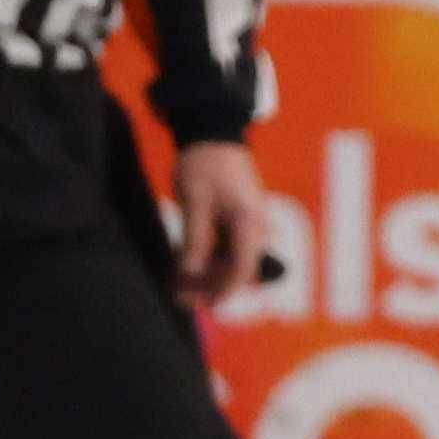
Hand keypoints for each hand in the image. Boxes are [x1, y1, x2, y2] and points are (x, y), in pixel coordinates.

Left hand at [171, 140, 270, 308]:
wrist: (213, 132)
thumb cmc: (204, 165)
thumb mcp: (195, 203)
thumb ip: (195, 241)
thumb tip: (190, 275)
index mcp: (250, 223)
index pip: (242, 269)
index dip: (223, 291)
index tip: (202, 305)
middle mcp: (257, 226)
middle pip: (240, 269)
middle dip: (213, 285)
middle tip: (182, 296)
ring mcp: (251, 222)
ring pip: (235, 259)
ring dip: (211, 273)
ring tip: (181, 281)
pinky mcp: (241, 218)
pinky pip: (231, 247)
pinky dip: (212, 258)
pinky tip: (190, 262)